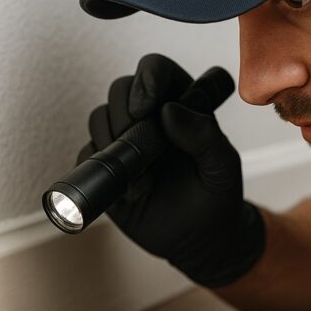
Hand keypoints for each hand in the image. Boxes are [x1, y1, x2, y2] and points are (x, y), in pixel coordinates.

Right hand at [78, 53, 264, 286]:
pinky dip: (103, 169)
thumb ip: (205, 135)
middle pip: (121, 88)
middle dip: (126, 113)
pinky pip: (88, 152)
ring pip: (100, 116)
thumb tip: (169, 110)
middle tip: (143, 143)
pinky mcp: (106, 166)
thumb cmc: (217, 198)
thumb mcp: (222, 167)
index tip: (148, 107)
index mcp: (182, 104)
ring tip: (144, 176)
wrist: (198, 241)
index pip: (157, 69)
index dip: (148, 79)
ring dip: (115, 143)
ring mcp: (125, 140)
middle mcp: (150, 116)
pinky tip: (132, 191)